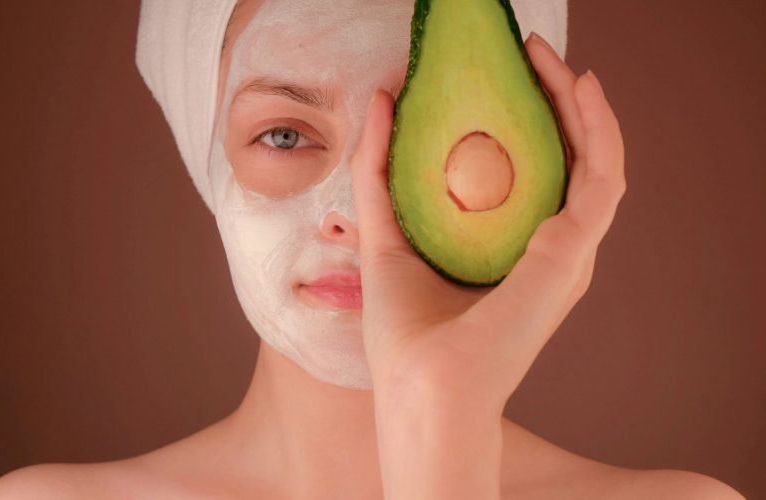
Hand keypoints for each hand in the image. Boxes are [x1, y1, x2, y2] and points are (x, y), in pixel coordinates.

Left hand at [351, 33, 624, 414]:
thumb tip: (380, 99)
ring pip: (595, 160)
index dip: (525, 119)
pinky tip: (579, 88)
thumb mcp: (384, 235)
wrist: (423, 392)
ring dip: (579, 104)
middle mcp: (550, 251)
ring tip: (549, 58)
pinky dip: (598, 129)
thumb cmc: (406, 335)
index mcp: (514, 253)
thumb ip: (379, 170)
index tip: (501, 74)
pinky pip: (601, 177)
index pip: (534, 172)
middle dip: (553, 100)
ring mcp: (568, 253)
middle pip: (566, 160)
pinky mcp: (572, 254)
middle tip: (529, 54)